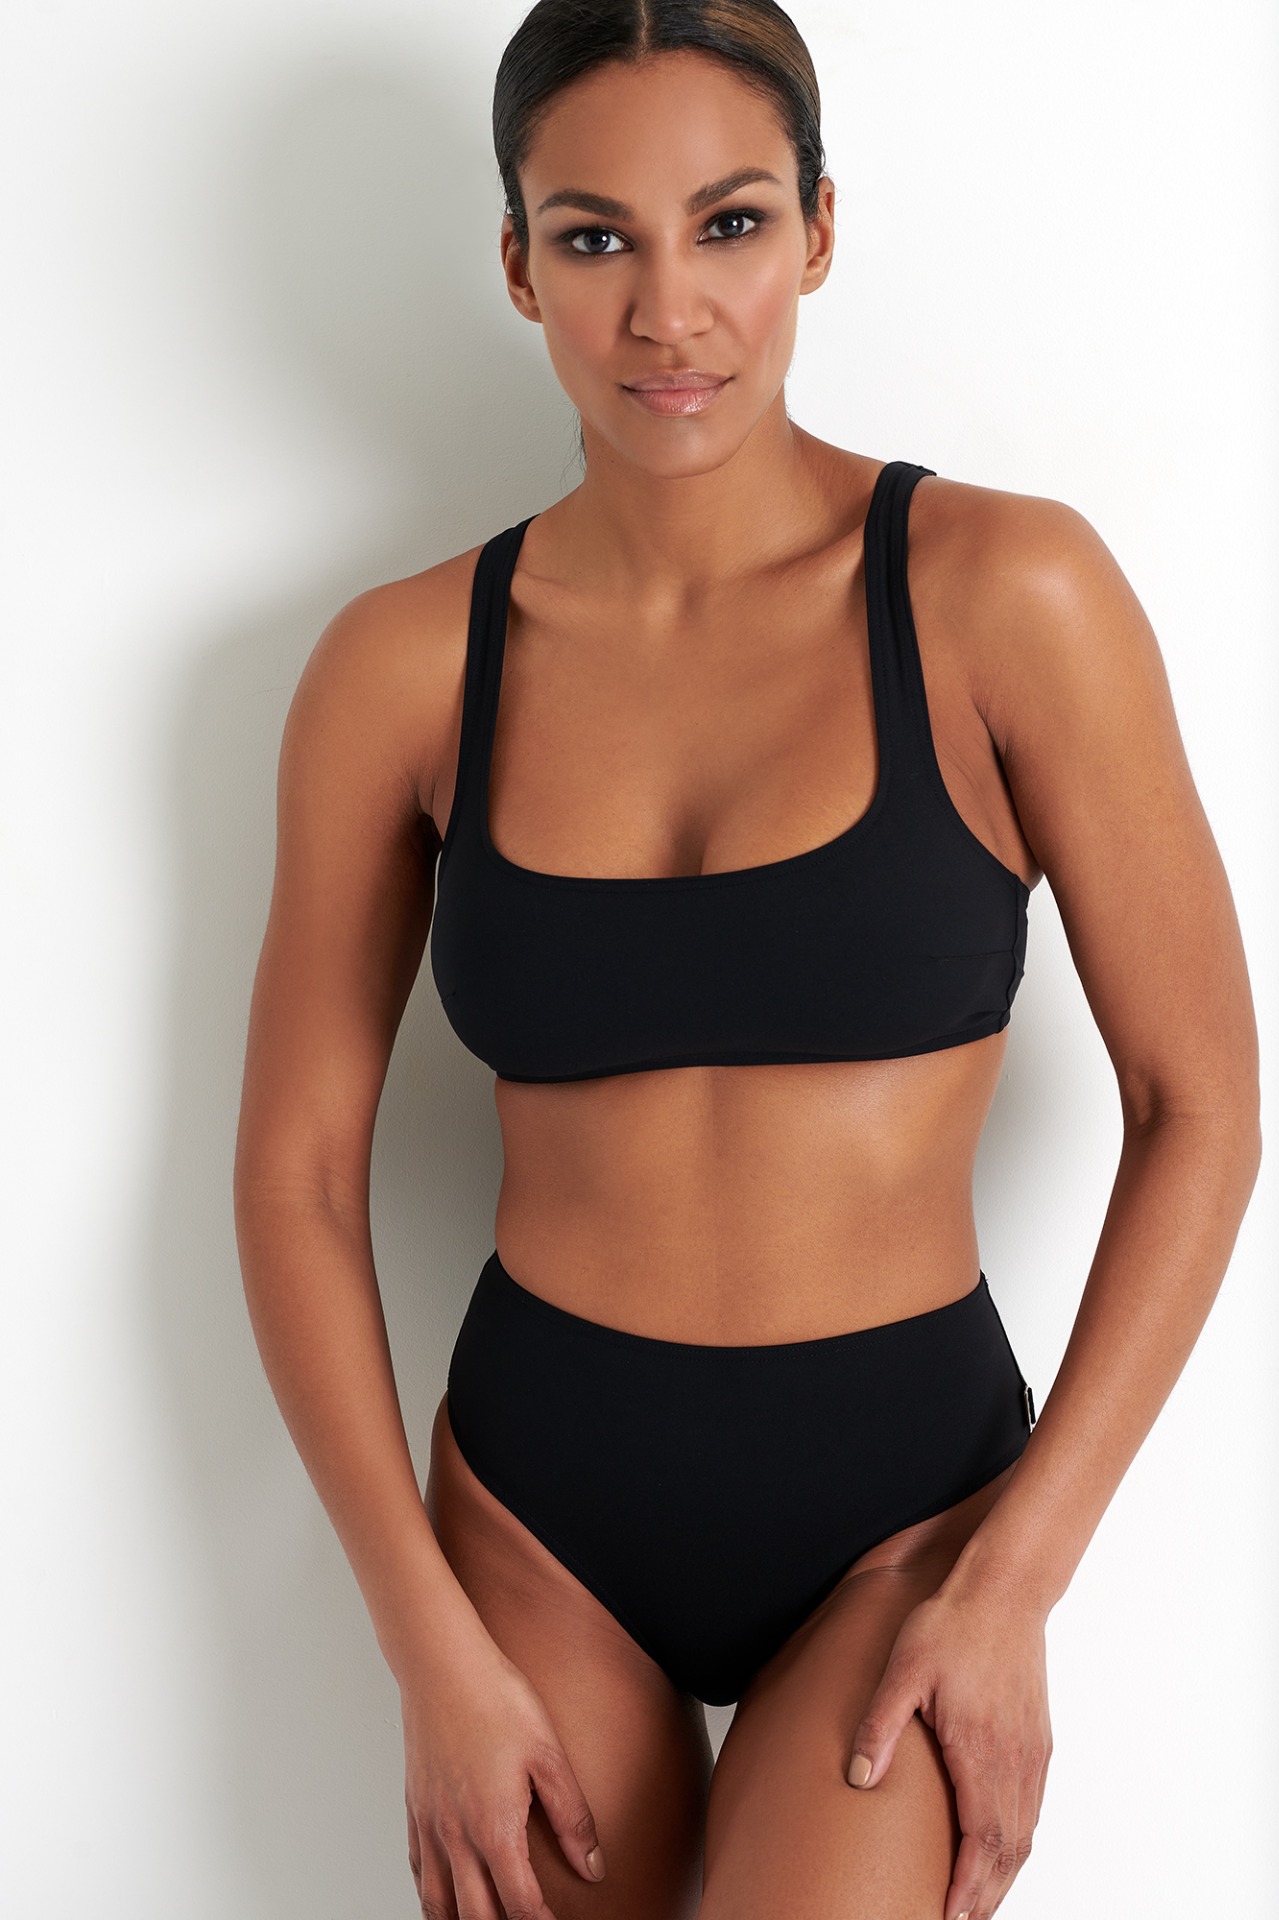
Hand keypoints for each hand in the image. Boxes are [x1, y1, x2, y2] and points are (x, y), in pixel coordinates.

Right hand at [399, 1609, 605, 1918]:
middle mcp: (456, 1836)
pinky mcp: (415, 1806)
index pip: (519, 1904)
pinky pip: (417, 1868)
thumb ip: (572, 1816)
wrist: (443, 1664)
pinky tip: (443, 1893)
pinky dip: (430, 1893)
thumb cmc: (496, 1699)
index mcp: (494, 1828)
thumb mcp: (549, 1755)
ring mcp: (430, 1823)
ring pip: (438, 1902)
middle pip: (475, 1915)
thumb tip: (593, 1866)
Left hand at [845, 1576, 1051, 1919]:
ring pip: (1025, 1835)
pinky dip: (1017, 1843)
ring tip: (976, 1902)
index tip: (948, 1916)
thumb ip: (879, 1726)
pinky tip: (999, 1851)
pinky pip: (1033, 1809)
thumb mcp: (903, 1669)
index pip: (980, 1840)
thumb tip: (858, 1777)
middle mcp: (1014, 1761)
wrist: (1005, 1590)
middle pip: (1007, 1851)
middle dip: (984, 1895)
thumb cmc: (951, 1624)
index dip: (966, 1888)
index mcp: (980, 1750)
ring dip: (1002, 1875)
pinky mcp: (1038, 1740)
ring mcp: (1032, 1752)